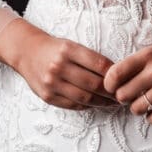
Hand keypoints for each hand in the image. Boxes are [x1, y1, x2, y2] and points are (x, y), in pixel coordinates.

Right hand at [0, 19, 117, 109]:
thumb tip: (115, 74)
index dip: (114, 74)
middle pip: (93, 83)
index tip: (124, 79)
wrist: (27, 52)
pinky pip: (73, 105)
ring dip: (102, 102)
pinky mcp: (47, 96)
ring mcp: (52, 83)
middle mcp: (59, 66)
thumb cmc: (55, 48)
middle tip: (122, 95)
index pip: (98, 63)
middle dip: (111, 92)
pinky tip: (95, 104)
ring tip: (112, 103)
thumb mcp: (70, 45)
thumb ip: (89, 58)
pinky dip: (87, 106)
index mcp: (68, 49)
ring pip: (84, 98)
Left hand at [103, 30, 151, 125]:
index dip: (109, 84)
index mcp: (148, 55)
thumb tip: (117, 80)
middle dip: (124, 98)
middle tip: (132, 96)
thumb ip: (139, 63)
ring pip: (137, 108)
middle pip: (123, 95)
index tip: (113, 87)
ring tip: (146, 103)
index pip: (114, 74)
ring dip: (139, 108)